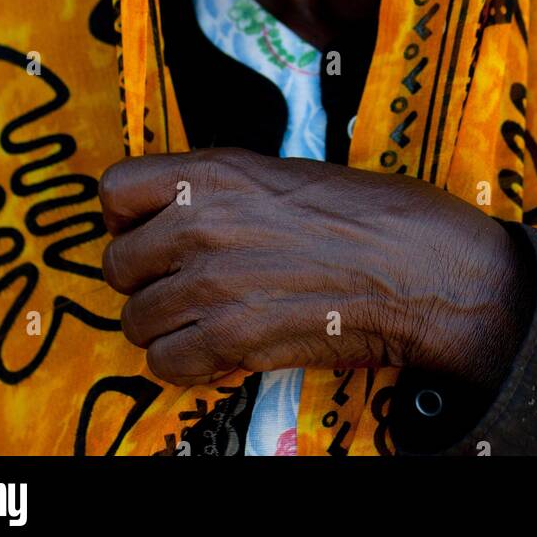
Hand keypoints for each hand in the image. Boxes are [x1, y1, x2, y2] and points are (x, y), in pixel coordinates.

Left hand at [99, 147, 533, 389]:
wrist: (422, 267)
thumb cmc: (371, 214)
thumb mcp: (284, 173)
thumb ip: (222, 191)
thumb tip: (176, 215)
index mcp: (215, 171)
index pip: (114, 189)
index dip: (128, 218)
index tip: (150, 231)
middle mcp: (201, 221)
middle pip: (116, 265)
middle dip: (146, 281)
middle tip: (185, 287)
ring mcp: (212, 281)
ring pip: (136, 320)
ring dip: (167, 328)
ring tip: (208, 321)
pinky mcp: (232, 337)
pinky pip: (165, 364)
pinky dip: (188, 365)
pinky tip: (223, 351)